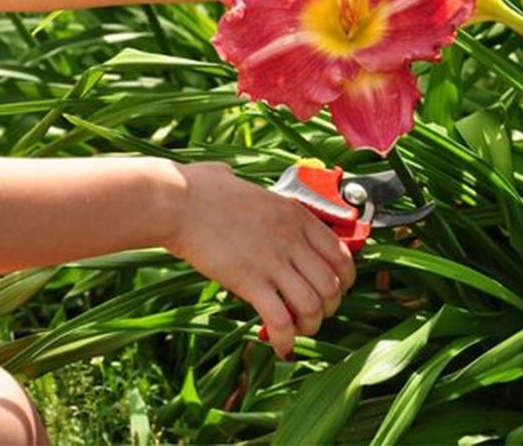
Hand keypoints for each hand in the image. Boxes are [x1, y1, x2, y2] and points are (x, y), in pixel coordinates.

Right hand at [165, 162, 354, 357]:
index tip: (336, 290)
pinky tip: (281, 348)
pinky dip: (286, 339)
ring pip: (313, 305)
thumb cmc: (200, 189)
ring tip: (299, 332)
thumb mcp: (240, 181)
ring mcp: (272, 260)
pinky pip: (280, 319)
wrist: (177, 201)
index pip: (341, 254)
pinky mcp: (249, 280)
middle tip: (315, 315)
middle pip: (332, 285)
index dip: (345, 280)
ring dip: (311, 326)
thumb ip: (240, 184)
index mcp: (296, 215)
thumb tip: (225, 175)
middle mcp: (292, 238)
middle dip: (329, 308)